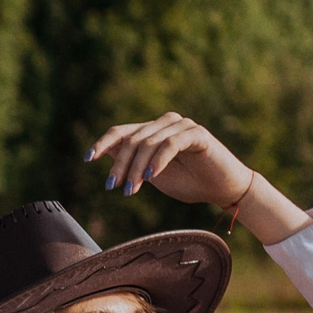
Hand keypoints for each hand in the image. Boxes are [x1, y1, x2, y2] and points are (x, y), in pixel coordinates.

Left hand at [88, 113, 253, 209]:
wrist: (223, 189)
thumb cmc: (189, 182)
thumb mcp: (153, 175)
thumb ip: (133, 161)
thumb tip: (107, 150)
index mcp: (153, 131)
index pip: (122, 132)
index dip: (103, 143)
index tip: (88, 159)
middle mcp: (166, 123)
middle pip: (132, 139)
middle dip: (120, 165)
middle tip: (114, 187)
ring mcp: (182, 126)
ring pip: (149, 142)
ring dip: (136, 168)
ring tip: (130, 190)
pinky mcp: (198, 134)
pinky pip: (170, 144)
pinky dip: (157, 161)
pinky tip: (150, 177)